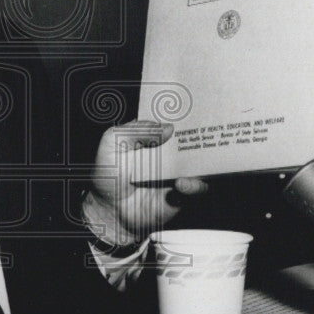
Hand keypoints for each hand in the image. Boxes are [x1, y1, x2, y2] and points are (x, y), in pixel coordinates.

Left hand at [84, 119, 208, 246]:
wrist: (109, 210)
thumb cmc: (108, 174)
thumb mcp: (112, 142)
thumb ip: (136, 130)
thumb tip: (168, 127)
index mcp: (152, 136)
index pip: (171, 119)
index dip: (182, 111)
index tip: (193, 104)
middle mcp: (168, 152)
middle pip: (191, 138)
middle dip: (200, 132)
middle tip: (206, 127)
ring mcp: (178, 171)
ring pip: (201, 161)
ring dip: (203, 158)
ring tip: (195, 158)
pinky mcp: (183, 193)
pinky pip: (198, 187)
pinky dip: (194, 185)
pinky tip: (181, 184)